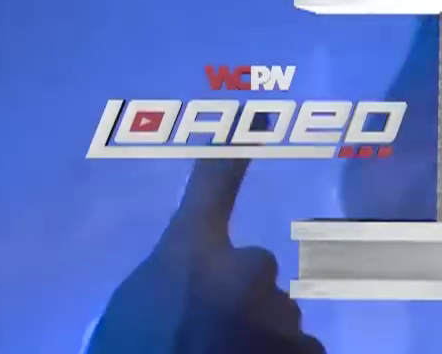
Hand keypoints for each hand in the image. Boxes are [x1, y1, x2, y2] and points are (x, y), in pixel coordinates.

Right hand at [87, 158, 324, 353]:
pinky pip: (299, 353)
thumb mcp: (134, 310)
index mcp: (192, 255)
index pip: (213, 186)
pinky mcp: (307, 352)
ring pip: (277, 323)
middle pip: (255, 281)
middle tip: (199, 339)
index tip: (254, 111)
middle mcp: (248, 271)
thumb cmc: (133, 346)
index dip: (232, 148)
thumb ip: (167, 290)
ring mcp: (282, 315)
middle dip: (239, 307)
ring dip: (259, 340)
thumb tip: (189, 296)